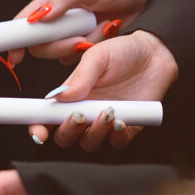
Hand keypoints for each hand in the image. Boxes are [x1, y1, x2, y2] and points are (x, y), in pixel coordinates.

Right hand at [8, 0, 161, 66]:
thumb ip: (62, 0)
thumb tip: (38, 17)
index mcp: (52, 0)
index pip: (23, 22)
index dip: (15, 39)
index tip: (15, 56)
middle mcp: (58, 19)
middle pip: (39, 45)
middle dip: (58, 46)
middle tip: (80, 40)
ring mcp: (72, 33)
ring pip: (59, 53)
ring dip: (80, 46)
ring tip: (101, 29)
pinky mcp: (86, 46)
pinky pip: (79, 59)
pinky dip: (92, 51)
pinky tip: (105, 35)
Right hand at [31, 30, 177, 149]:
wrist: (156, 53)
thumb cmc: (122, 51)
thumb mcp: (97, 57)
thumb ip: (79, 78)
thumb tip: (59, 97)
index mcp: (70, 95)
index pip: (46, 118)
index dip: (38, 128)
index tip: (39, 133)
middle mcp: (84, 112)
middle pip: (65, 136)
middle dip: (67, 132)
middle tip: (77, 116)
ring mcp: (104, 121)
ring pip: (89, 142)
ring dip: (94, 133)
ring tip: (107, 113)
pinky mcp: (128, 127)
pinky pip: (117, 142)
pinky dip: (116, 136)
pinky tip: (121, 121)